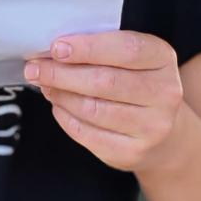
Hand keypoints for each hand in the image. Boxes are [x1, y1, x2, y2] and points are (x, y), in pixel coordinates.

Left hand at [24, 31, 183, 171]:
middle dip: (63, 74)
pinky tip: (58, 106)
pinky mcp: (133, 152)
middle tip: (35, 68)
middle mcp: (165, 93)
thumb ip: (99, 49)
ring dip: (61, 95)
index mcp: (162, 58)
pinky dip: (66, 118)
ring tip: (45, 85)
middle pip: (105, 81)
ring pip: (93, 109)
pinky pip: (88, 135)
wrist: (165, 132)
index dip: (88, 48)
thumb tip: (53, 51)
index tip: (57, 48)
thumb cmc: (136, 82)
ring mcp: (152, 127)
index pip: (126, 49)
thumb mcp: (130, 58)